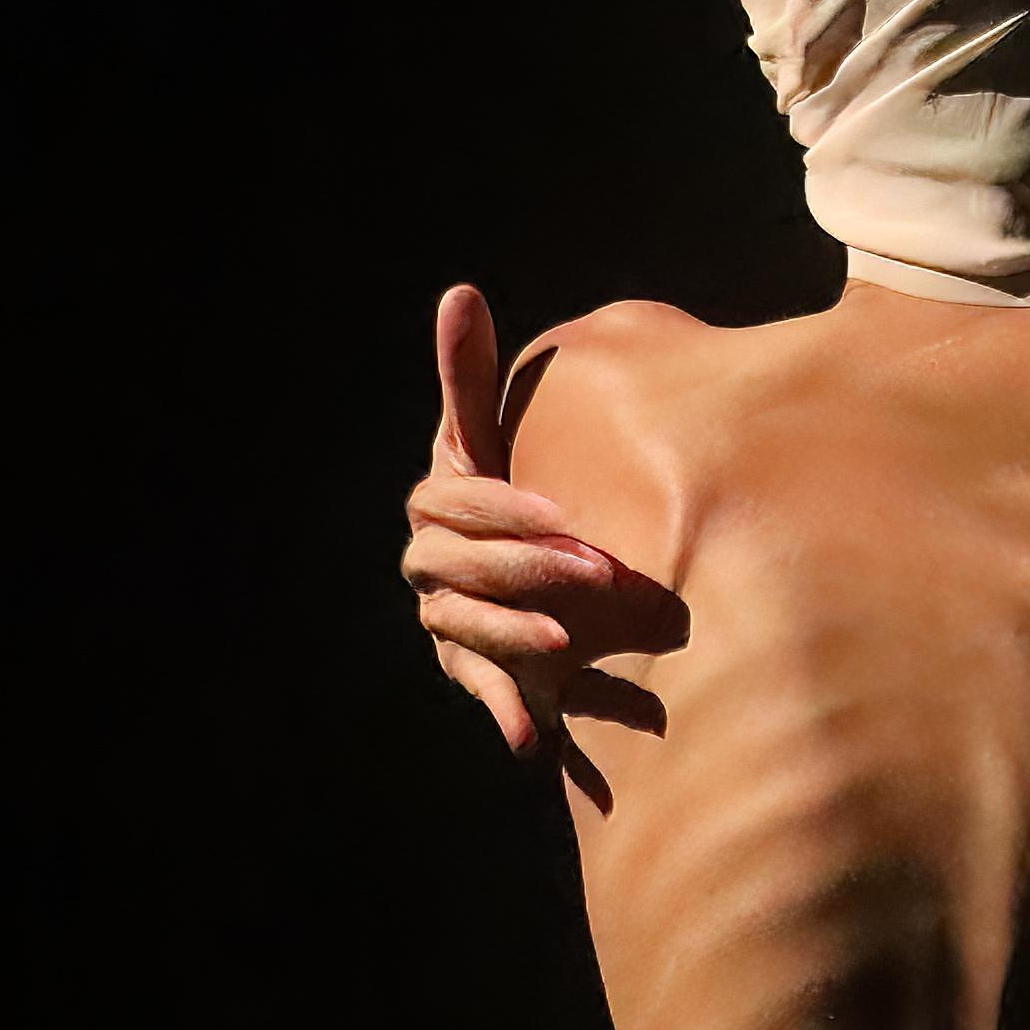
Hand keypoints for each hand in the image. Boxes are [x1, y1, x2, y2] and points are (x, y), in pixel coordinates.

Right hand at [408, 283, 682, 758]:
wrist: (516, 573)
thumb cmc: (511, 491)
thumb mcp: (493, 438)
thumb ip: (473, 376)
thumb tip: (459, 290)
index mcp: (439, 503)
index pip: (455, 501)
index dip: (503, 506)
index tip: (561, 510)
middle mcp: (433, 563)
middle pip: (464, 567)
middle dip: (526, 568)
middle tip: (597, 571)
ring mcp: (451, 621)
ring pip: (467, 628)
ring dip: (511, 636)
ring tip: (562, 641)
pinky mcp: (480, 670)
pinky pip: (485, 694)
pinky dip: (508, 716)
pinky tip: (536, 739)